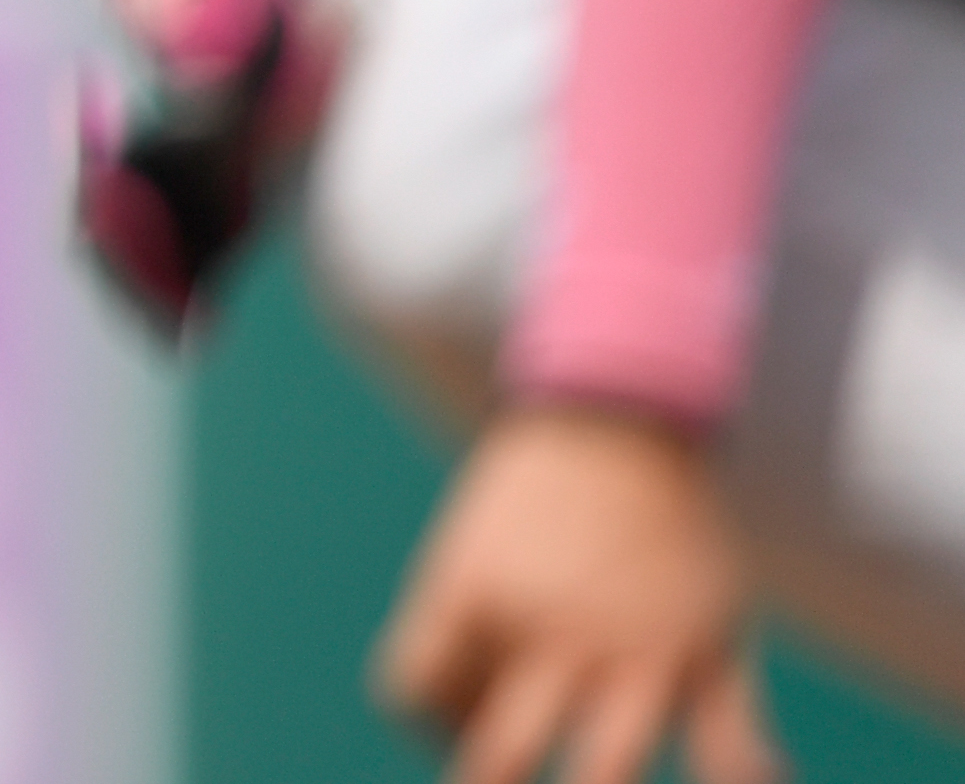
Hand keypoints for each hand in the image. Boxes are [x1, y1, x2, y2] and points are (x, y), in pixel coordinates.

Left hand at [374, 405, 782, 783]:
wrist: (618, 416)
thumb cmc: (532, 500)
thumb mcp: (466, 550)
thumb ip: (455, 635)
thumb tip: (450, 730)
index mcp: (471, 595)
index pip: (413, 692)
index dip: (423, 720)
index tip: (454, 718)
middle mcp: (546, 629)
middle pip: (496, 754)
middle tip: (494, 778)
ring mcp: (631, 645)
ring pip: (606, 766)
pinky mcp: (709, 648)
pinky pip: (732, 744)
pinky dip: (743, 775)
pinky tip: (749, 781)